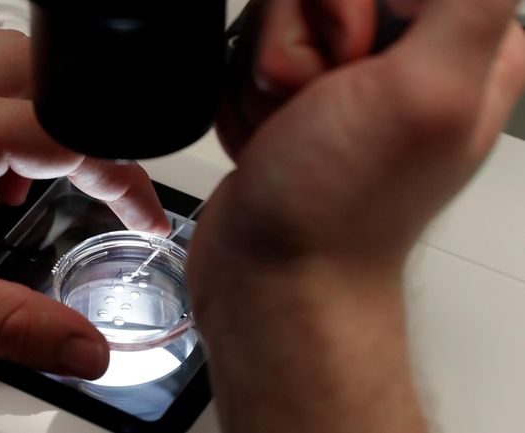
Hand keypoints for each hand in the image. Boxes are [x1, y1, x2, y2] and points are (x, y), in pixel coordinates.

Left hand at [0, 30, 169, 378]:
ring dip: (34, 113)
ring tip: (24, 179)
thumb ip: (6, 325)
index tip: (143, 215)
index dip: (126, 179)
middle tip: (97, 184)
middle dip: (86, 128)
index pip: (72, 136)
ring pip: (0, 62)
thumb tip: (82, 346)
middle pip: (46, 74)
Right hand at [189, 0, 524, 430]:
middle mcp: (401, 56)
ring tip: (288, 132)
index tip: (353, 59)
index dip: (349, 5)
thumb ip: (468, 3)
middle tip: (318, 103)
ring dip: (263, 81)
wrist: (272, 272)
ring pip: (274, 18)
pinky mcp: (289, 99)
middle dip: (299, 44)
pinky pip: (245, 58)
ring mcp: (338, 78)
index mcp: (461, 43)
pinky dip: (243, 101)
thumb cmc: (339, 207)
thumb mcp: (427, 90)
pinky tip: (266, 141)